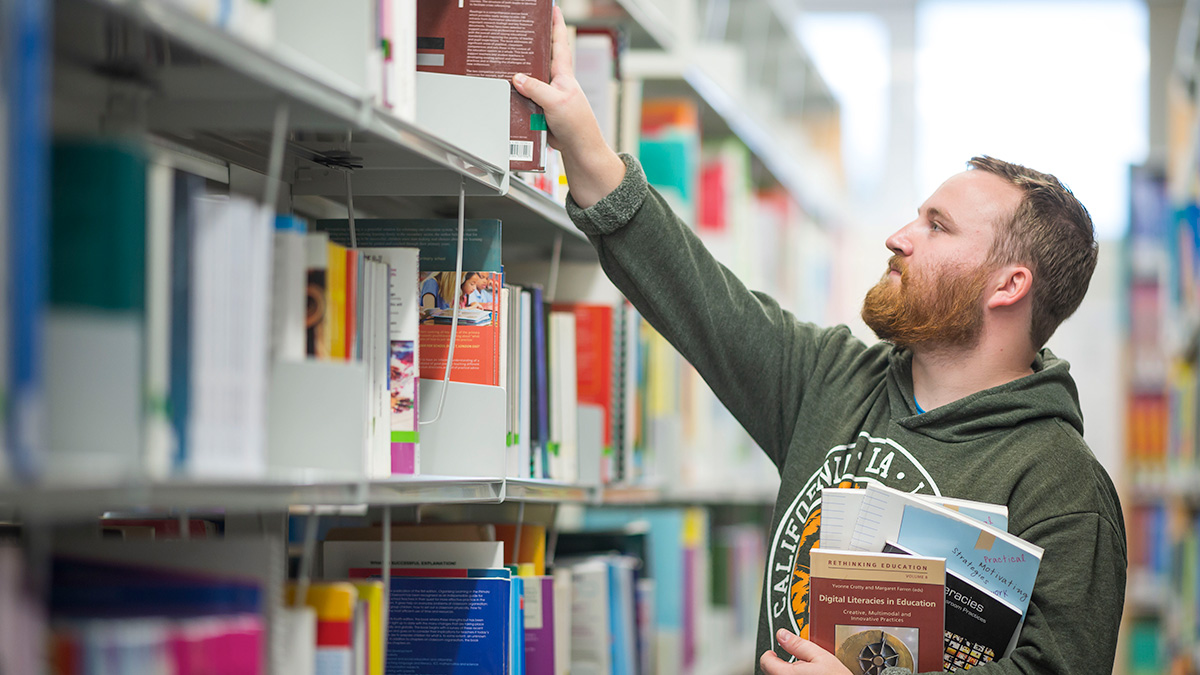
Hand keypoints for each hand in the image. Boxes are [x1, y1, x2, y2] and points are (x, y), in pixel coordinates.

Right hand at [512, 6, 624, 207]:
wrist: (579, 149)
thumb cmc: (577, 125)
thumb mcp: (556, 102)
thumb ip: (536, 89)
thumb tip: (517, 78)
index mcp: (564, 75)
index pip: (559, 43)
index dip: (555, 24)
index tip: (551, 8)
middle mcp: (556, 82)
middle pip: (540, 59)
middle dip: (530, 46)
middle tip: (518, 30)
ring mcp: (548, 96)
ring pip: (529, 80)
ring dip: (518, 75)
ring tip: (503, 61)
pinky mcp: (541, 110)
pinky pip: (524, 98)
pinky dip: (515, 96)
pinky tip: (504, 92)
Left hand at [760, 629, 852, 674]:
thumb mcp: (821, 657)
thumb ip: (798, 644)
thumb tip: (782, 634)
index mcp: (787, 674)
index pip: (765, 661)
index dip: (770, 653)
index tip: (775, 652)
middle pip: (770, 671)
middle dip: (780, 664)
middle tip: (797, 663)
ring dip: (786, 673)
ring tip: (806, 672)